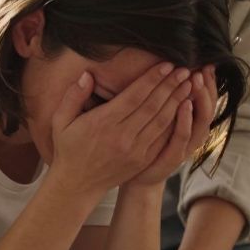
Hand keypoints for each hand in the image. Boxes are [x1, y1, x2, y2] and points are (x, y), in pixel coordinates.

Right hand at [49, 63, 193, 199]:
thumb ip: (74, 96)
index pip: (134, 96)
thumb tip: (88, 75)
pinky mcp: (142, 160)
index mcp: (103, 123)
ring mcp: (134, 150)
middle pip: (152, 106)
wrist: (77, 185)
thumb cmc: (69, 149)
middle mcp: (122, 136)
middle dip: (170, 85)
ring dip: (177, 101)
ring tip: (188, 84)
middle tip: (185, 69)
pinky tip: (183, 109)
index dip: (152, 79)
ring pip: (161, 121)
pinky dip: (175, 122)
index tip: (166, 65)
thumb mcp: (61, 121)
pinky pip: (162, 138)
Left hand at [126, 66, 217, 187]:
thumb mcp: (160, 120)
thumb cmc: (147, 145)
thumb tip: (173, 72)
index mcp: (190, 123)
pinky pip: (182, 138)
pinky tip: (185, 105)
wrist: (136, 178)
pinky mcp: (173, 157)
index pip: (206, 99)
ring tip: (195, 80)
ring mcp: (185, 147)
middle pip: (207, 107)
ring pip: (200, 121)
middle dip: (207, 87)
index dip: (209, 83)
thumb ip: (168, 100)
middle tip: (204, 68)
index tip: (207, 63)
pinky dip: (186, 121)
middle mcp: (192, 135)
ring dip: (199, 100)